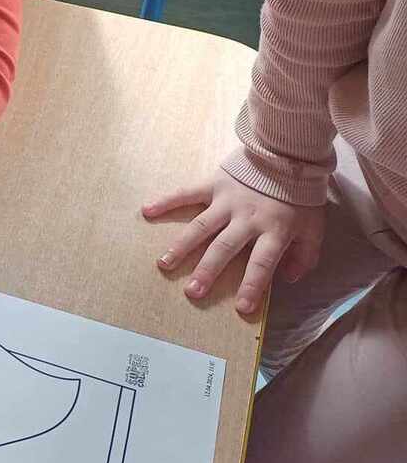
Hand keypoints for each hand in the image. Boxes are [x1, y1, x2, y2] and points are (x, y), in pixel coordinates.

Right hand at [143, 169, 324, 315]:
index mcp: (274, 231)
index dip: (252, 286)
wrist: (289, 154)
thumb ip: (306, 255)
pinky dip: (167, 201)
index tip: (242, 309)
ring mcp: (227, 201)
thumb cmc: (300, 196)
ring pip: (201, 227)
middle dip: (208, 271)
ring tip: (164, 264)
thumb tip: (288, 278)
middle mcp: (247, 218)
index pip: (263, 264)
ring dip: (182, 246)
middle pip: (225, 248)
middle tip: (192, 292)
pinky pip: (187, 193)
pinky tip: (147, 211)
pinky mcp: (214, 184)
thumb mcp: (314, 228)